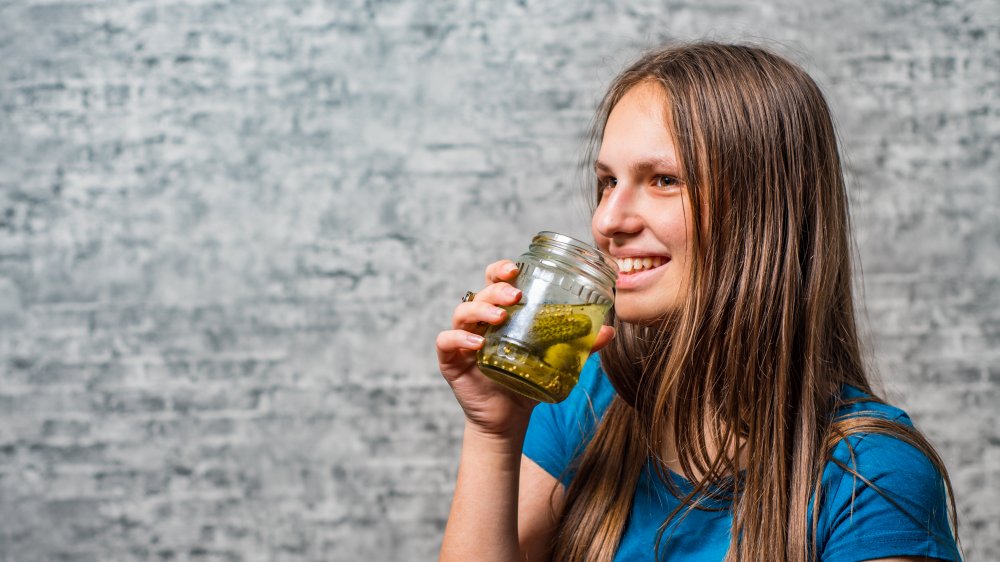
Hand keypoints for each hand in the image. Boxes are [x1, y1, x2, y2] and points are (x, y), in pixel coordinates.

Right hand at [436, 259, 614, 438]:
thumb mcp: (557, 360)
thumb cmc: (529, 381)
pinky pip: (447, 341)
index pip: (496, 281)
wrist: (509, 418)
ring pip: (462, 312)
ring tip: (500, 318)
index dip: (501, 270)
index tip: (516, 268)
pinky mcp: (451, 360)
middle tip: (515, 296)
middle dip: (496, 289)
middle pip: (480, 292)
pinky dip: (459, 338)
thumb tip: (609, 331)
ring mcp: (463, 339)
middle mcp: (480, 321)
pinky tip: (477, 343)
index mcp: (501, 312)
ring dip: (480, 310)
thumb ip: (581, 346)